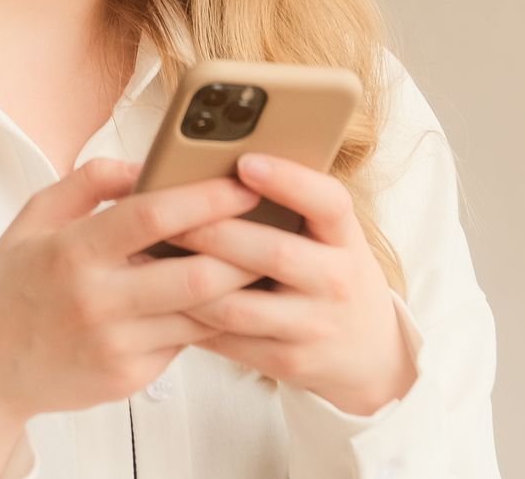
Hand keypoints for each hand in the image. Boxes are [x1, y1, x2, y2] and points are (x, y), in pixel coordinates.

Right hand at [0, 157, 265, 428]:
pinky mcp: (129, 378)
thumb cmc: (12, 287)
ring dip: (235, 287)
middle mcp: (97, 301)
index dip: (206, 196)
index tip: (243, 181)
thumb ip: (88, 181)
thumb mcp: (33, 218)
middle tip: (271, 225)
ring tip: (260, 259)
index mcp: (73, 251)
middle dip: (243, 249)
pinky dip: (203, 318)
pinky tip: (218, 298)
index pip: (153, 217)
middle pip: (195, 274)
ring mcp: (116, 345)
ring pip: (200, 314)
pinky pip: (183, 343)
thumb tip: (144, 164)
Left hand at [167, 152, 418, 415]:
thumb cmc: (333, 275)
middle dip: (214, 233)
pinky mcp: (287, 362)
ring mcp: (313, 326)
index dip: (288, 180)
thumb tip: (223, 166)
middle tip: (169, 217)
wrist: (370, 351)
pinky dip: (192, 319)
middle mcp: (337, 281)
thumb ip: (295, 208)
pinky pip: (229, 340)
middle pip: (272, 253)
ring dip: (191, 282)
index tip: (246, 162)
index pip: (328, 202)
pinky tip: (166, 299)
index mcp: (347, 239)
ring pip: (239, 306)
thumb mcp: (332, 239)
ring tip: (154, 259)